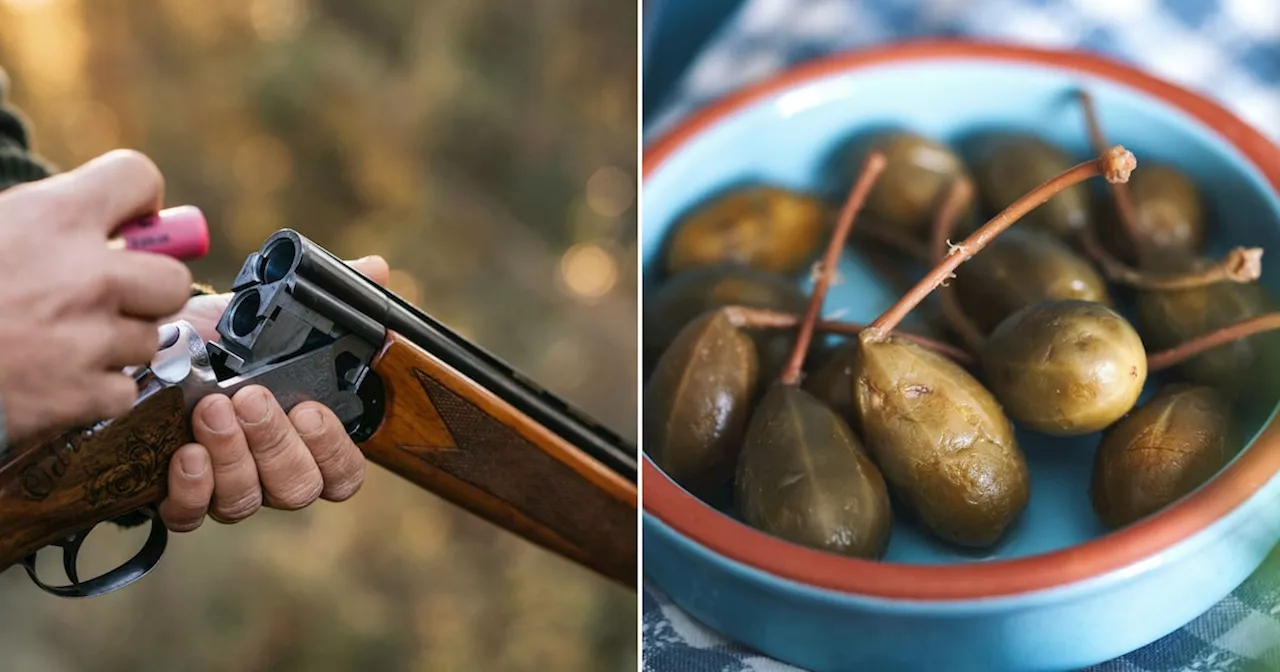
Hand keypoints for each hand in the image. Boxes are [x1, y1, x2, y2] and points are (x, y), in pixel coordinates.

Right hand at [0, 150, 191, 443]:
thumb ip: (39, 216)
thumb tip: (97, 213)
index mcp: (51, 216)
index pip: (138, 177)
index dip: (136, 199)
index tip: (127, 219)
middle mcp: (84, 275)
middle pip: (172, 276)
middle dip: (147, 287)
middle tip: (108, 294)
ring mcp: (88, 338)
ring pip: (151, 337)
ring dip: (118, 341)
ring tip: (63, 339)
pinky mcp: (81, 395)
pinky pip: (125, 388)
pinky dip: (97, 390)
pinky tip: (55, 379)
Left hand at [158, 256, 390, 531]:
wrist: (148, 347)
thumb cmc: (218, 336)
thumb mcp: (270, 311)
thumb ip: (330, 296)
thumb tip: (377, 270)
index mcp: (307, 438)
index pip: (343, 473)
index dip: (335, 452)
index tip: (311, 410)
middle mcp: (273, 471)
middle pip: (297, 487)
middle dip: (275, 443)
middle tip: (250, 397)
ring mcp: (228, 488)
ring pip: (247, 500)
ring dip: (232, 455)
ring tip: (210, 407)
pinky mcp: (179, 497)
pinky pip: (193, 516)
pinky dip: (192, 489)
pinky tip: (184, 452)